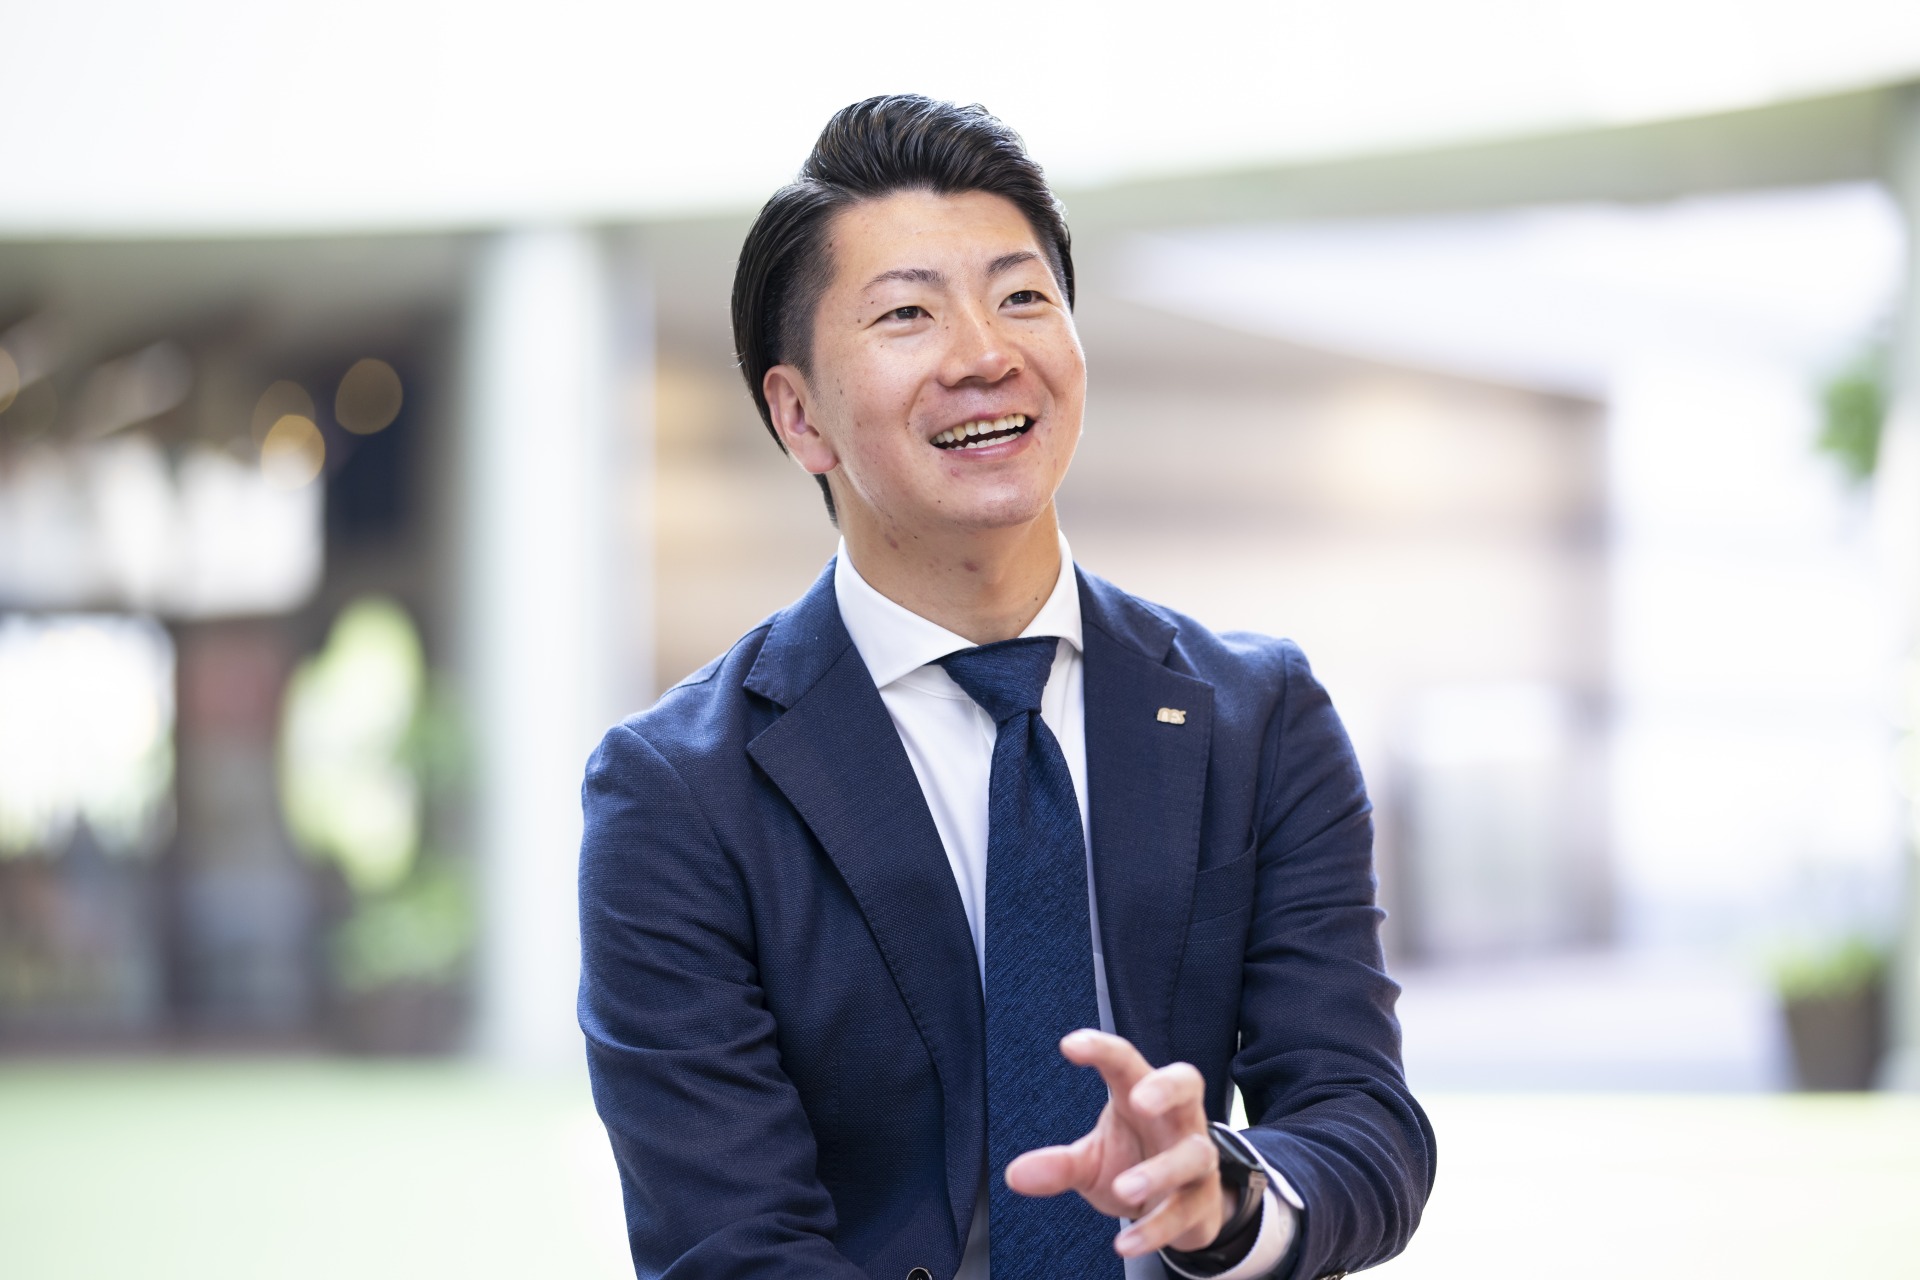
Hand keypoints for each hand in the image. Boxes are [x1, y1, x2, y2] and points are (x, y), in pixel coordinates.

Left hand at [1004, 1029, 1231, 1257]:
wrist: (1180, 1208)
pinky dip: (1155, 1229)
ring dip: (1160, 1172)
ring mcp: (1197, 1158)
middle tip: (1139, 1100)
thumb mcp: (1092, 1161)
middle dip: (1166, 1088)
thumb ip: (1059, 1164)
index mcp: (1142, 1094)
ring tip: (1126, 1188)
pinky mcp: (1203, 1202)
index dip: (1103, 1049)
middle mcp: (1177, 1118)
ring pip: (1193, 1155)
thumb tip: (1015, 1174)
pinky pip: (1184, 1212)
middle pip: (1187, 1084)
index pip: (1126, 1062)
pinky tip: (1126, 1242)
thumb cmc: (1133, 1163)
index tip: (1070, 1045)